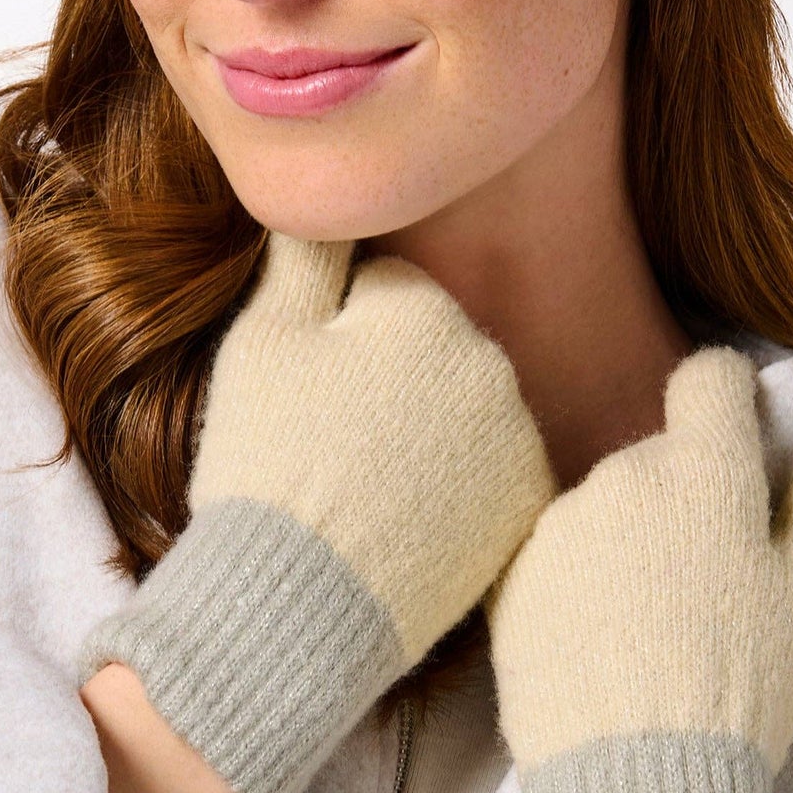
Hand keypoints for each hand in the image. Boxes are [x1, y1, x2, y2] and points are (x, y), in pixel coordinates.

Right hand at [81, 234, 553, 792]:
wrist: (297, 598)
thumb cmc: (267, 463)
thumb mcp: (262, 340)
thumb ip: (305, 253)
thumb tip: (322, 194)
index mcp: (426, 308)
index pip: (389, 294)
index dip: (338, 343)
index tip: (313, 398)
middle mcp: (491, 362)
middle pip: (437, 348)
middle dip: (395, 382)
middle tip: (338, 448)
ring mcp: (519, 438)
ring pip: (467, 410)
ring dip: (432, 434)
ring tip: (371, 490)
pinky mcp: (530, 507)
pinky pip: (496, 472)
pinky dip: (464, 489)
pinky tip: (413, 520)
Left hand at [488, 343, 792, 792]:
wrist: (635, 782)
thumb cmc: (741, 686)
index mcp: (702, 471)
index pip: (709, 380)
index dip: (732, 400)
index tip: (742, 440)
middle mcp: (619, 477)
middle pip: (660, 454)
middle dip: (689, 495)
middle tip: (711, 581)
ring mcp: (556, 526)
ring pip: (608, 506)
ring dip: (633, 540)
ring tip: (655, 627)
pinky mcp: (511, 578)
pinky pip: (557, 555)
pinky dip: (582, 583)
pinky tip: (606, 644)